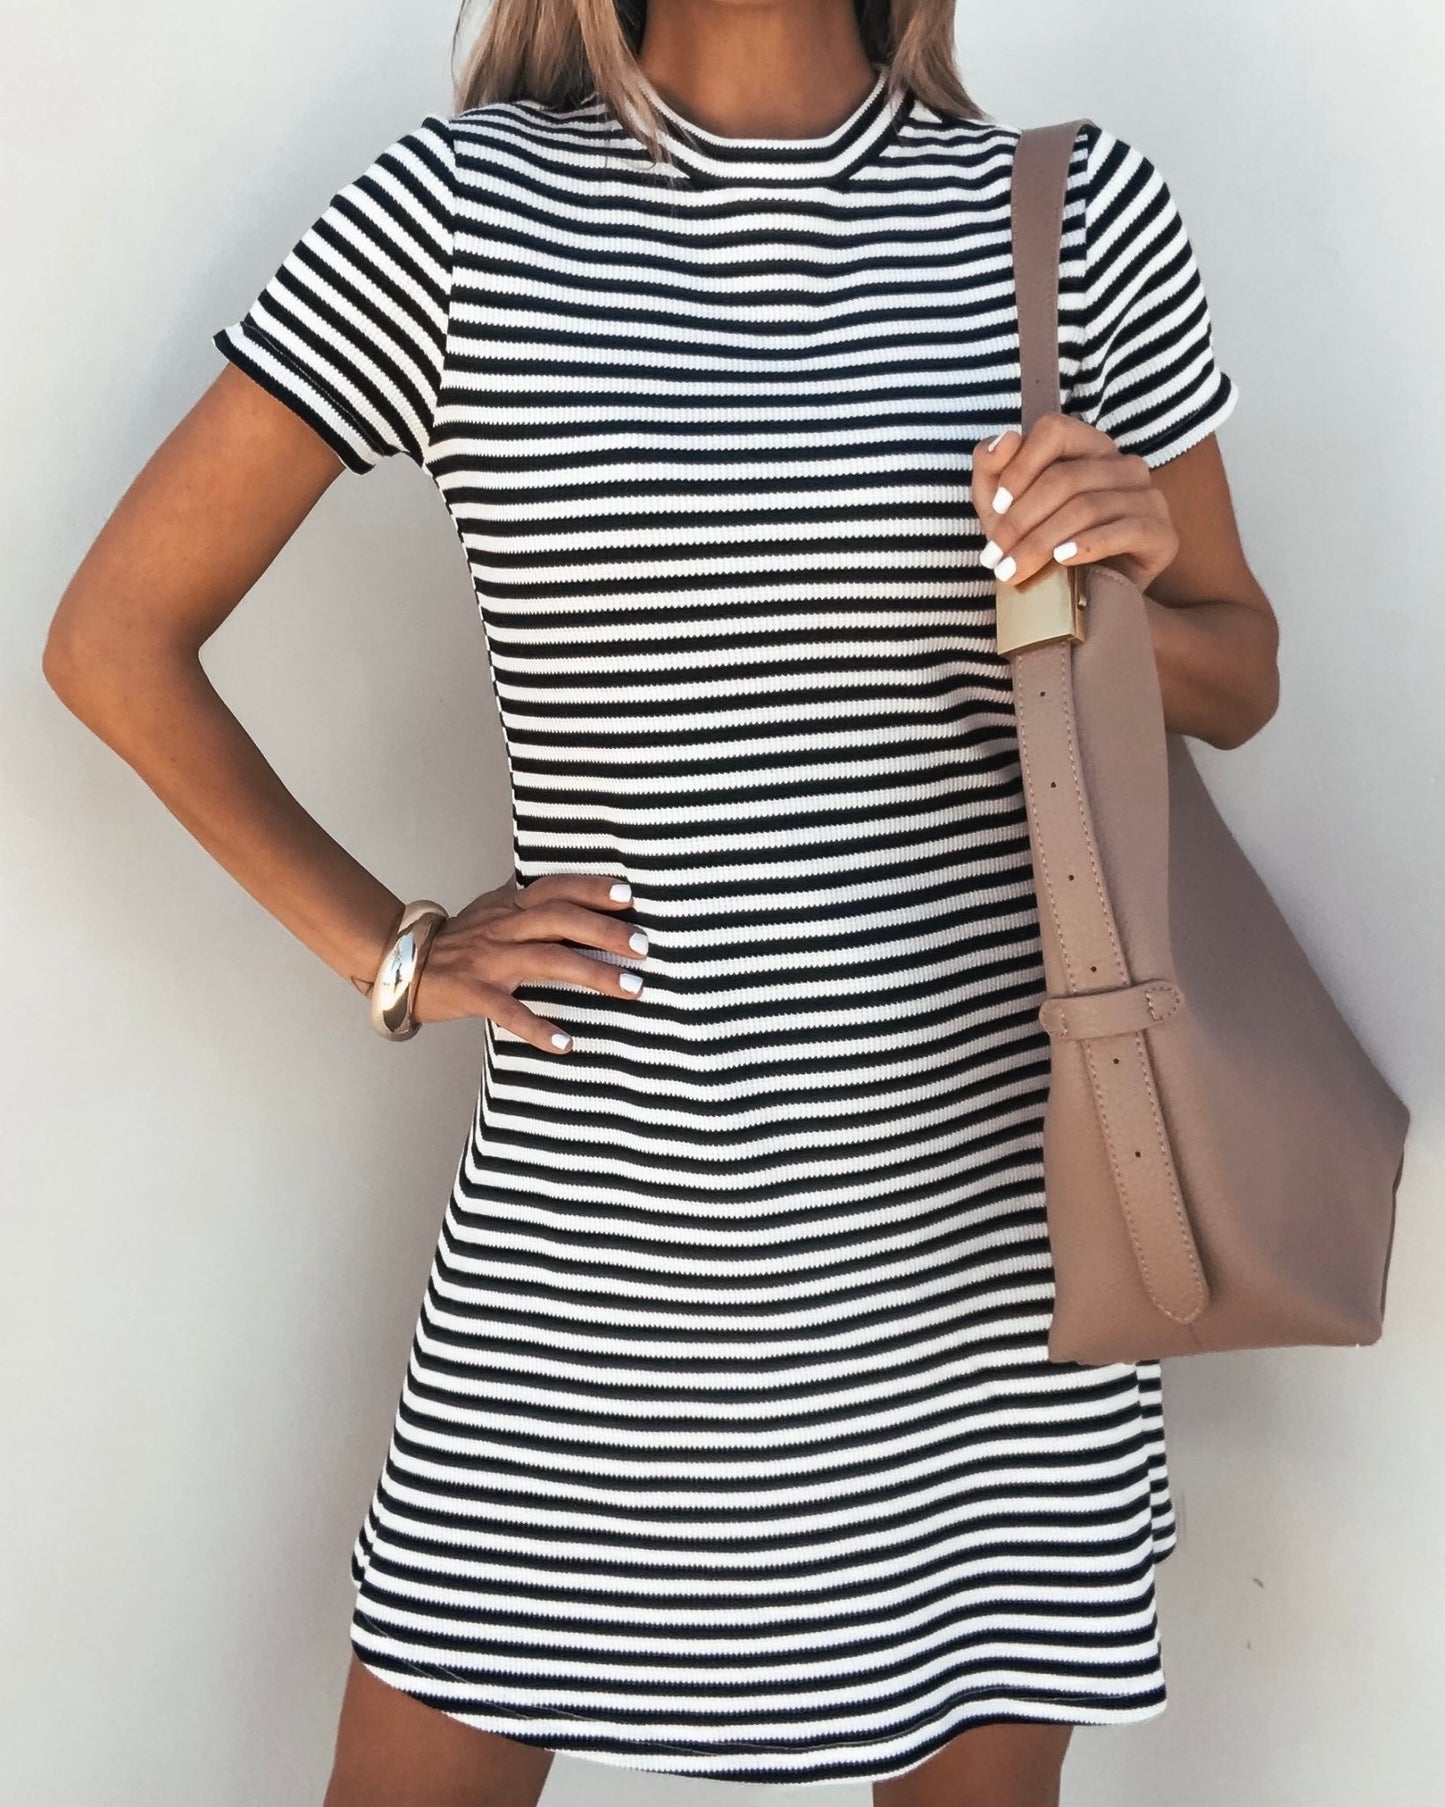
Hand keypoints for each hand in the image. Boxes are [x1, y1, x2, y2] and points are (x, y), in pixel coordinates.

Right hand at [411, 874, 645, 1052]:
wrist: (400, 963)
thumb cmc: (457, 939)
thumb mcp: (493, 909)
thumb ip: (529, 899)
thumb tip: (571, 886)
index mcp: (510, 905)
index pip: (557, 888)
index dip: (592, 888)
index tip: (629, 895)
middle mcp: (504, 928)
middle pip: (559, 919)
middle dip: (604, 930)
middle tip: (644, 946)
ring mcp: (489, 960)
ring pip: (547, 961)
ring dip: (592, 973)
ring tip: (631, 988)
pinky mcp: (473, 993)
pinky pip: (509, 1011)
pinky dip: (538, 1028)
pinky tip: (566, 1043)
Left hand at [970, 413, 1179, 594]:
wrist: (1082, 598)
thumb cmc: (1040, 544)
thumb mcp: (1002, 509)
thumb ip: (992, 469)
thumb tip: (1005, 439)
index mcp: (1088, 446)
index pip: (1055, 430)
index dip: (1021, 468)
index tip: (996, 507)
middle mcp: (1123, 464)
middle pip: (1065, 478)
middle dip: (1021, 521)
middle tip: (995, 558)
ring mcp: (1148, 497)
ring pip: (1088, 506)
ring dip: (1042, 541)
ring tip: (1015, 570)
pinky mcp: (1162, 534)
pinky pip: (1127, 530)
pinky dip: (1089, 545)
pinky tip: (1062, 560)